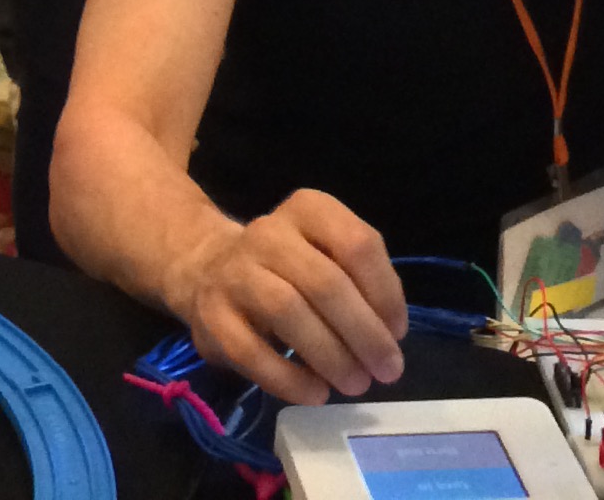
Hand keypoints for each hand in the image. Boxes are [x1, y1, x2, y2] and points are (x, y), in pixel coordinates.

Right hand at [163, 192, 409, 407]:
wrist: (206, 267)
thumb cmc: (287, 267)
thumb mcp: (326, 254)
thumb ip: (360, 283)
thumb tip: (389, 335)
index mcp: (307, 210)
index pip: (356, 243)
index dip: (384, 293)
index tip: (398, 333)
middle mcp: (268, 233)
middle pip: (324, 282)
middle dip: (364, 333)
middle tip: (387, 371)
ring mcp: (234, 272)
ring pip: (287, 311)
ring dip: (330, 355)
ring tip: (355, 384)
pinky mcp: (211, 315)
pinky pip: (251, 350)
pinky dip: (289, 378)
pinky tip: (315, 393)